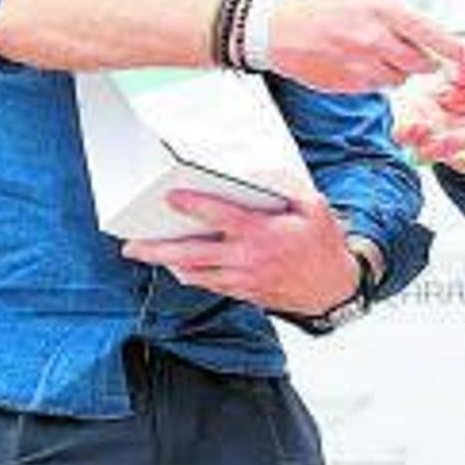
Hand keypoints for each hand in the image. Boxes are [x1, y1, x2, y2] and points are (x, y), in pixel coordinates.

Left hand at [121, 186, 358, 315]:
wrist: (333, 288)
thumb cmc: (323, 245)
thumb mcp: (314, 206)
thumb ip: (286, 185)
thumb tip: (260, 172)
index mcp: (261, 233)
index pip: (219, 217)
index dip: (193, 206)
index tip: (170, 197)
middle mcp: (245, 259)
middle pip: (191, 255)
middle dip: (158, 250)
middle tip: (131, 246)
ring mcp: (241, 280)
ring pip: (195, 274)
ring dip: (168, 263)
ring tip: (146, 253)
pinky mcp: (243, 293)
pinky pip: (208, 284)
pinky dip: (190, 274)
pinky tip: (179, 265)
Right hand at [267, 0, 464, 92]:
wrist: (276, 29)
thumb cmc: (318, 8)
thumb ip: (393, 15)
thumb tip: (421, 30)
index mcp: (382, 10)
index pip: (432, 34)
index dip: (456, 49)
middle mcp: (376, 39)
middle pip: (422, 63)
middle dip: (420, 59)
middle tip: (405, 49)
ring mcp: (363, 65)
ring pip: (400, 78)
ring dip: (395, 69)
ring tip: (371, 52)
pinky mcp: (351, 84)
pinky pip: (377, 87)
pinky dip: (374, 78)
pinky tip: (354, 62)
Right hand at [394, 54, 464, 172]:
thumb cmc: (456, 87)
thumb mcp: (460, 70)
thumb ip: (463, 67)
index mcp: (419, 118)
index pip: (404, 132)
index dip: (408, 132)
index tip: (418, 126)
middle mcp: (436, 139)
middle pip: (429, 154)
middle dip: (440, 149)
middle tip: (454, 139)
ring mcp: (460, 151)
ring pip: (463, 162)